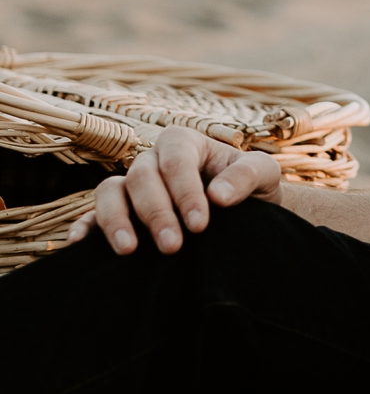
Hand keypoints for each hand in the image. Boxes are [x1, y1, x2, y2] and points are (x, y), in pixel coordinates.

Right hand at [66, 129, 283, 256]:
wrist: (245, 213)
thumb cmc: (253, 189)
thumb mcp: (265, 175)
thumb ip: (247, 176)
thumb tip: (220, 195)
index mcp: (186, 142)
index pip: (176, 159)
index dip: (184, 190)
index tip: (200, 225)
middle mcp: (153, 160)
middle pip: (141, 176)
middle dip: (156, 212)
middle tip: (172, 246)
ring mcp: (132, 185)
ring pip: (109, 190)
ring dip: (116, 219)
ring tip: (129, 251)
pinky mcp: (121, 211)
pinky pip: (93, 214)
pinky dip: (85, 227)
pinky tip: (79, 246)